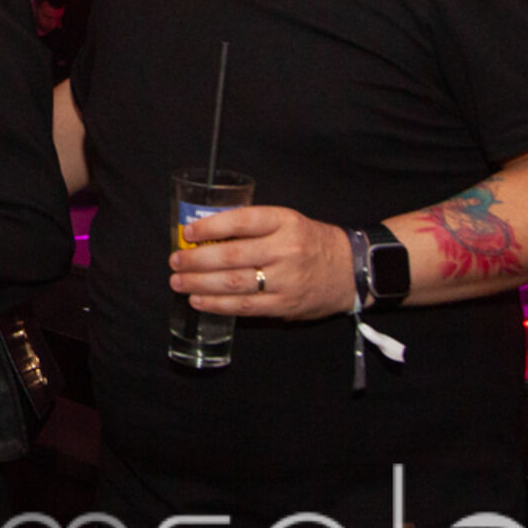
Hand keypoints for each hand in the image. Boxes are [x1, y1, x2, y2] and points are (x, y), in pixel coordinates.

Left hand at [169, 206, 354, 320]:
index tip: (188, 233)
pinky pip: (245, 306)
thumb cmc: (309, 242)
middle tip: (175, 262)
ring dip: (200, 284)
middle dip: (196, 260)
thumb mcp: (287, 222)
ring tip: (179, 283)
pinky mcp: (285, 305)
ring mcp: (286, 279)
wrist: (351, 269)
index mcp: (284, 221)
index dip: (211, 226)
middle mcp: (285, 249)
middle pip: (232, 255)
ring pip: (235, 283)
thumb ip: (253, 228)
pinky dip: (218, 305)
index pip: (241, 221)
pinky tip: (200, 301)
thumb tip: (206, 238)